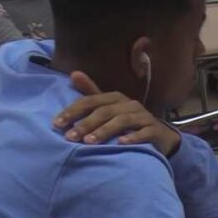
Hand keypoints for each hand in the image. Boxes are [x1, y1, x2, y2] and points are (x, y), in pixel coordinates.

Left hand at [53, 71, 181, 156]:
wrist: (160, 136)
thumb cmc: (130, 123)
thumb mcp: (110, 108)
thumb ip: (92, 94)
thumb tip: (74, 73)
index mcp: (115, 97)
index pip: (90, 101)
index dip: (73, 111)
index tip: (57, 124)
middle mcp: (129, 104)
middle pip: (104, 112)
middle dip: (86, 124)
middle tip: (70, 137)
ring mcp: (144, 117)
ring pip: (122, 121)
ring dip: (104, 131)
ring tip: (89, 142)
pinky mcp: (155, 130)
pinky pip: (144, 132)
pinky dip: (133, 138)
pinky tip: (121, 144)